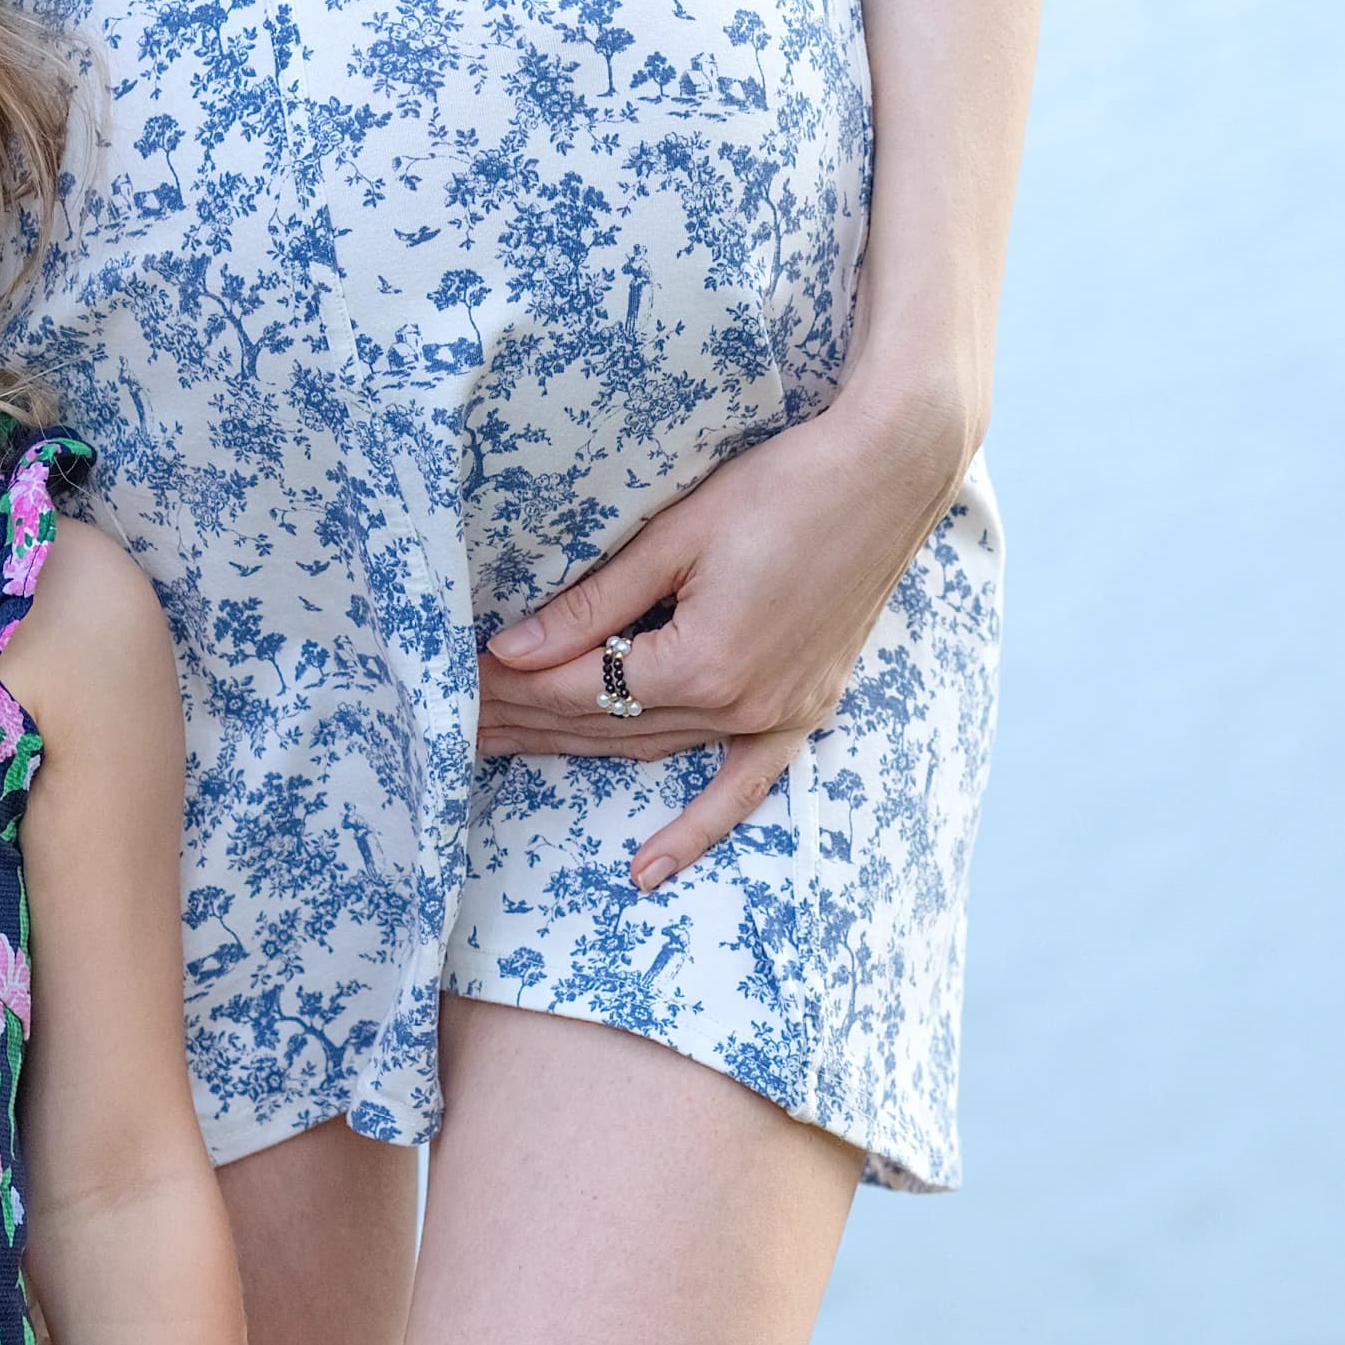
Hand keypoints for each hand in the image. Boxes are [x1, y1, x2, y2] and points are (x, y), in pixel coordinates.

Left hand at [477, 377, 969, 888]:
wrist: (887, 476)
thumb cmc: (780, 488)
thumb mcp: (672, 538)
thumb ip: (591, 606)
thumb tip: (511, 650)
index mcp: (700, 663)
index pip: (578, 688)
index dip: (512, 686)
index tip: (458, 683)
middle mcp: (739, 705)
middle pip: (606, 725)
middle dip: (525, 721)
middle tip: (457, 724)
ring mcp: (776, 715)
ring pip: (653, 749)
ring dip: (577, 753)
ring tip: (505, 752)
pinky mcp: (803, 709)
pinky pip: (742, 785)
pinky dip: (696, 828)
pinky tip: (647, 868)